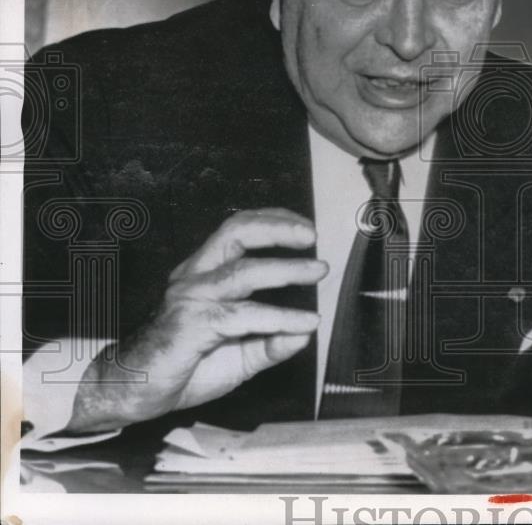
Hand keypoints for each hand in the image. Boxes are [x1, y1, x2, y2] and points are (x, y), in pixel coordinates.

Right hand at [67, 208, 326, 432]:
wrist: (132, 392)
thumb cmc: (183, 366)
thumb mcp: (239, 354)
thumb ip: (271, 341)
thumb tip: (306, 333)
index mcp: (204, 273)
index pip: (238, 230)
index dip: (273, 222)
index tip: (306, 230)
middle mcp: (195, 277)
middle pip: (236, 232)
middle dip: (278, 228)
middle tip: (312, 238)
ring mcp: (191, 298)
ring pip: (244, 272)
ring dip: (287, 270)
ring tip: (317, 272)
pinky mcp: (190, 325)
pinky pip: (242, 316)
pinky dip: (279, 318)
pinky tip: (304, 323)